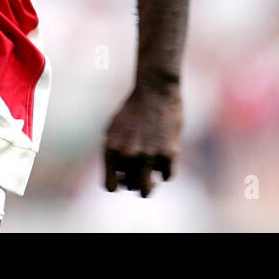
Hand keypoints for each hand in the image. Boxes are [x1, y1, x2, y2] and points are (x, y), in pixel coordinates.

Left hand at [102, 81, 180, 196]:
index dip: (119, 183)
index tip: (125, 176)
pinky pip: (167, 176)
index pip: (110, 186)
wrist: (155, 89)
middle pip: (131, 186)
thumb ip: (114, 151)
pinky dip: (167, 169)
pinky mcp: (168, 153)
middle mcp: (127, 155)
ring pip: (146, 189)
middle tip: (142, 168)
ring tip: (153, 172)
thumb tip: (119, 176)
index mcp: (111, 149)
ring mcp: (148, 155)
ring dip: (150, 183)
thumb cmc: (134, 107)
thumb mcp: (114, 127)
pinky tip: (166, 156)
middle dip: (136, 180)